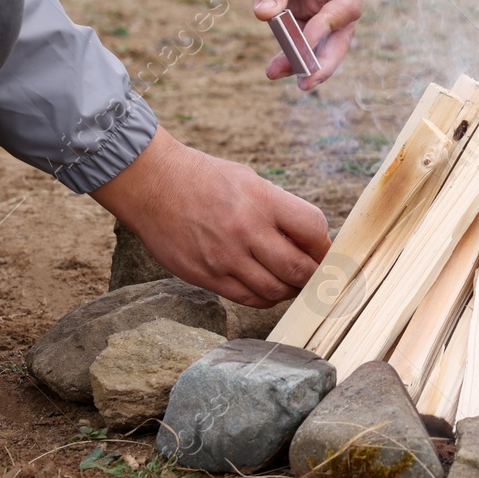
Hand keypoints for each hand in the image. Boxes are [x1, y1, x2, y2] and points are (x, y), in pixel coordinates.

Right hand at [90, 128, 330, 306]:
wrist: (152, 184)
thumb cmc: (206, 179)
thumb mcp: (251, 181)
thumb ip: (281, 210)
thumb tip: (312, 241)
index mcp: (263, 200)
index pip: (314, 230)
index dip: (325, 245)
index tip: (325, 251)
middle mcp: (246, 231)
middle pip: (299, 269)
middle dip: (314, 276)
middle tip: (317, 276)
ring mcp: (225, 257)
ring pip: (276, 291)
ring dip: (291, 291)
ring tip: (292, 282)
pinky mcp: (206, 276)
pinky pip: (248, 298)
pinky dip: (266, 298)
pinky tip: (269, 288)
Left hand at [227, 0, 362, 89]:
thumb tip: (266, 17)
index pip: (347, 4)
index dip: (330, 26)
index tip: (304, 42)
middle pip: (340, 29)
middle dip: (325, 57)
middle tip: (306, 82)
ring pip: (319, 37)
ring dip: (301, 58)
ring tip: (276, 74)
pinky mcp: (299, 3)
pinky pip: (298, 32)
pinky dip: (287, 49)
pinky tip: (273, 66)